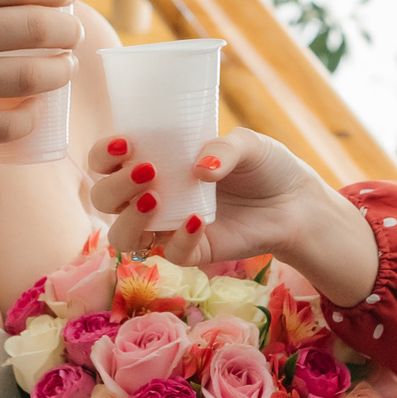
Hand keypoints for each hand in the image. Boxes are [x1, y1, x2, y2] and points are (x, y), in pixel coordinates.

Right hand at [85, 129, 378, 304]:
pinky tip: (198, 219)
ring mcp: (166, 227)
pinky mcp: (190, 251)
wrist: (294, 200)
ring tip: (157, 198)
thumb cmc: (262, 164)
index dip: (102, 155)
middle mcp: (149, 195)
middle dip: (114, 186)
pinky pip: (170, 253)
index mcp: (151, 161)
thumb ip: (223, 148)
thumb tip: (200, 169)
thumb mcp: (247, 143)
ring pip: (121, 236)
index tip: (124, 143)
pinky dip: (180, 238)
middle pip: (102, 200)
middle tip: (148, 169)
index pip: (104, 162)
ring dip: (130, 218)